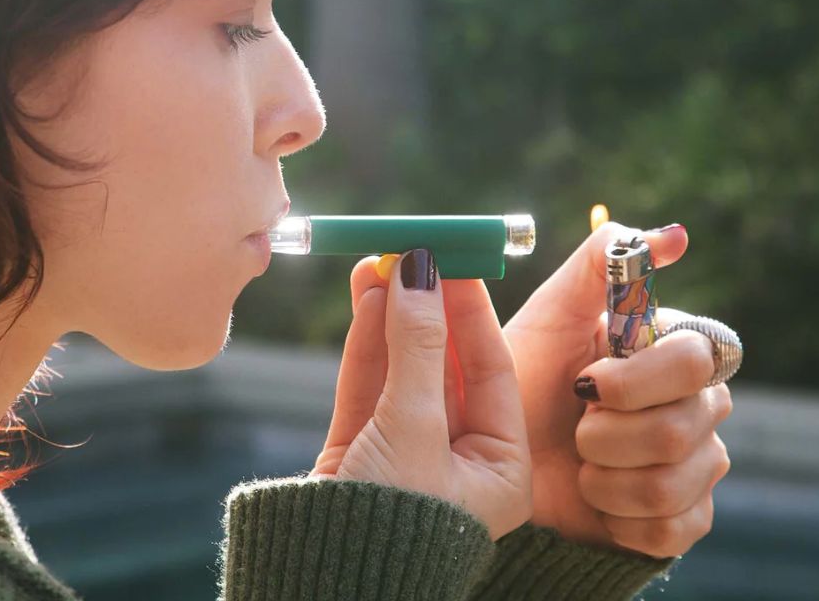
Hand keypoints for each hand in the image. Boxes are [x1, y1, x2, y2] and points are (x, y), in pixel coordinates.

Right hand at [311, 249, 533, 540]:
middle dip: (425, 308)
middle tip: (412, 252)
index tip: (453, 259)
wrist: (320, 584)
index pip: (492, 369)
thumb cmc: (391, 524)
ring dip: (390, 317)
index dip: (471, 310)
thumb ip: (417, 345)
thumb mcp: (413, 427)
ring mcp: (406, 455)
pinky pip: (369, 388)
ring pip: (402, 370)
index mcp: (498, 468)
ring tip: (378, 261)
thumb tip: (418, 271)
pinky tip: (364, 299)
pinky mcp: (360, 455)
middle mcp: (458, 461)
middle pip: (446, 364)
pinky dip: (365, 344)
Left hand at [502, 222, 732, 556]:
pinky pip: (673, 527)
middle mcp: (699, 404)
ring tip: (578, 461)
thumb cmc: (523, 376)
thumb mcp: (550, 312)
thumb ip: (602, 262)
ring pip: (673, 481)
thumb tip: (676, 236)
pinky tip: (595, 498)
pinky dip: (619, 517)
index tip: (586, 382)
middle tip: (574, 425)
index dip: (642, 377)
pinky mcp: (684, 518)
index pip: (701, 354)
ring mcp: (698, 464)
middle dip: (609, 432)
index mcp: (675, 349)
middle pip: (687, 426)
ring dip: (605, 476)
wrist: (494, 461)